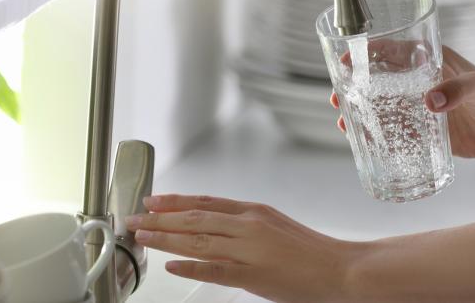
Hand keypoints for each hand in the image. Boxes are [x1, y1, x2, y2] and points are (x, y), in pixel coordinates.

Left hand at [126, 194, 358, 302]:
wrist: (339, 268)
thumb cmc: (309, 250)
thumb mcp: (274, 225)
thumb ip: (243, 224)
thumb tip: (213, 226)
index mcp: (252, 211)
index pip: (205, 202)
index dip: (175, 201)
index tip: (152, 201)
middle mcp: (248, 224)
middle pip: (195, 219)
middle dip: (160, 219)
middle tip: (134, 218)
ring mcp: (250, 249)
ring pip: (199, 240)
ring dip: (166, 238)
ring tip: (142, 237)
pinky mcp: (254, 274)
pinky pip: (216, 270)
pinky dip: (191, 267)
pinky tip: (170, 266)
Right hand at [331, 46, 474, 158]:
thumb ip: (460, 91)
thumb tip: (431, 102)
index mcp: (432, 62)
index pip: (393, 52)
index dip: (367, 54)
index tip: (346, 61)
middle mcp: (421, 83)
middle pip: (379, 81)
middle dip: (355, 87)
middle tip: (337, 96)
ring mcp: (422, 108)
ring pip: (383, 108)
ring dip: (362, 113)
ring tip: (343, 122)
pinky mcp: (426, 132)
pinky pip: (397, 133)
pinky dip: (379, 136)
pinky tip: (365, 142)